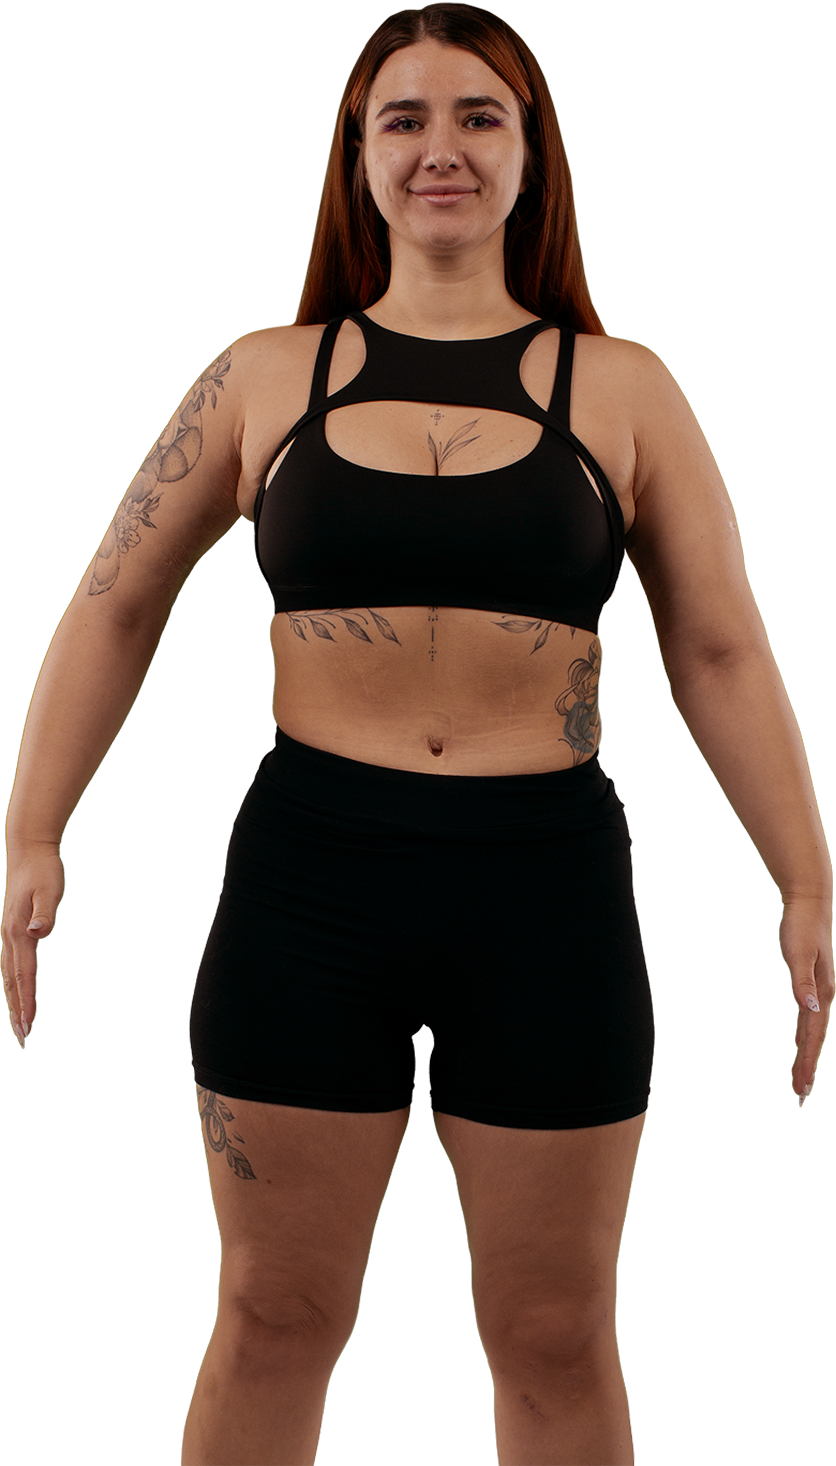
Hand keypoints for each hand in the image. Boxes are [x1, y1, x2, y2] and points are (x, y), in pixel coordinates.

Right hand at [0, 845, 63, 1047]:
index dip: (27, 1001)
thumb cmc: (42, 870)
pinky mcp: (13, 931)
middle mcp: (10, 936)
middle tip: (23, 1036)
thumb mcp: (49, 889)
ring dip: (14, 999)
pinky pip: (11, 964)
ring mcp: (9, 934)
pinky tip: (17, 991)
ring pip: (8, 975)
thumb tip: (38, 932)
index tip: (29, 1024)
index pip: (24, 975)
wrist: (29, 851)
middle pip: (12, 981)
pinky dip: (13, 982)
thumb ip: (44, 913)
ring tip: (20, 1021)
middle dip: (18, 1009)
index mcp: (19, 931)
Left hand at [779, 895, 834, 1102]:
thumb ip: (802, 982)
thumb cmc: (802, 928)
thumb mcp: (799, 954)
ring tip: (800, 1077)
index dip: (806, 1062)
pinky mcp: (812, 985)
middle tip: (799, 1094)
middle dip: (807, 1067)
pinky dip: (805, 1035)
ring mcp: (819, 992)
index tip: (801, 1086)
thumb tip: (810, 1008)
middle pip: (813, 1039)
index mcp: (822, 993)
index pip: (812, 1035)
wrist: (809, 906)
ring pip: (811, 1031)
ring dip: (806, 1054)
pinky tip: (803, 1043)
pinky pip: (809, 1018)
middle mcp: (823, 996)